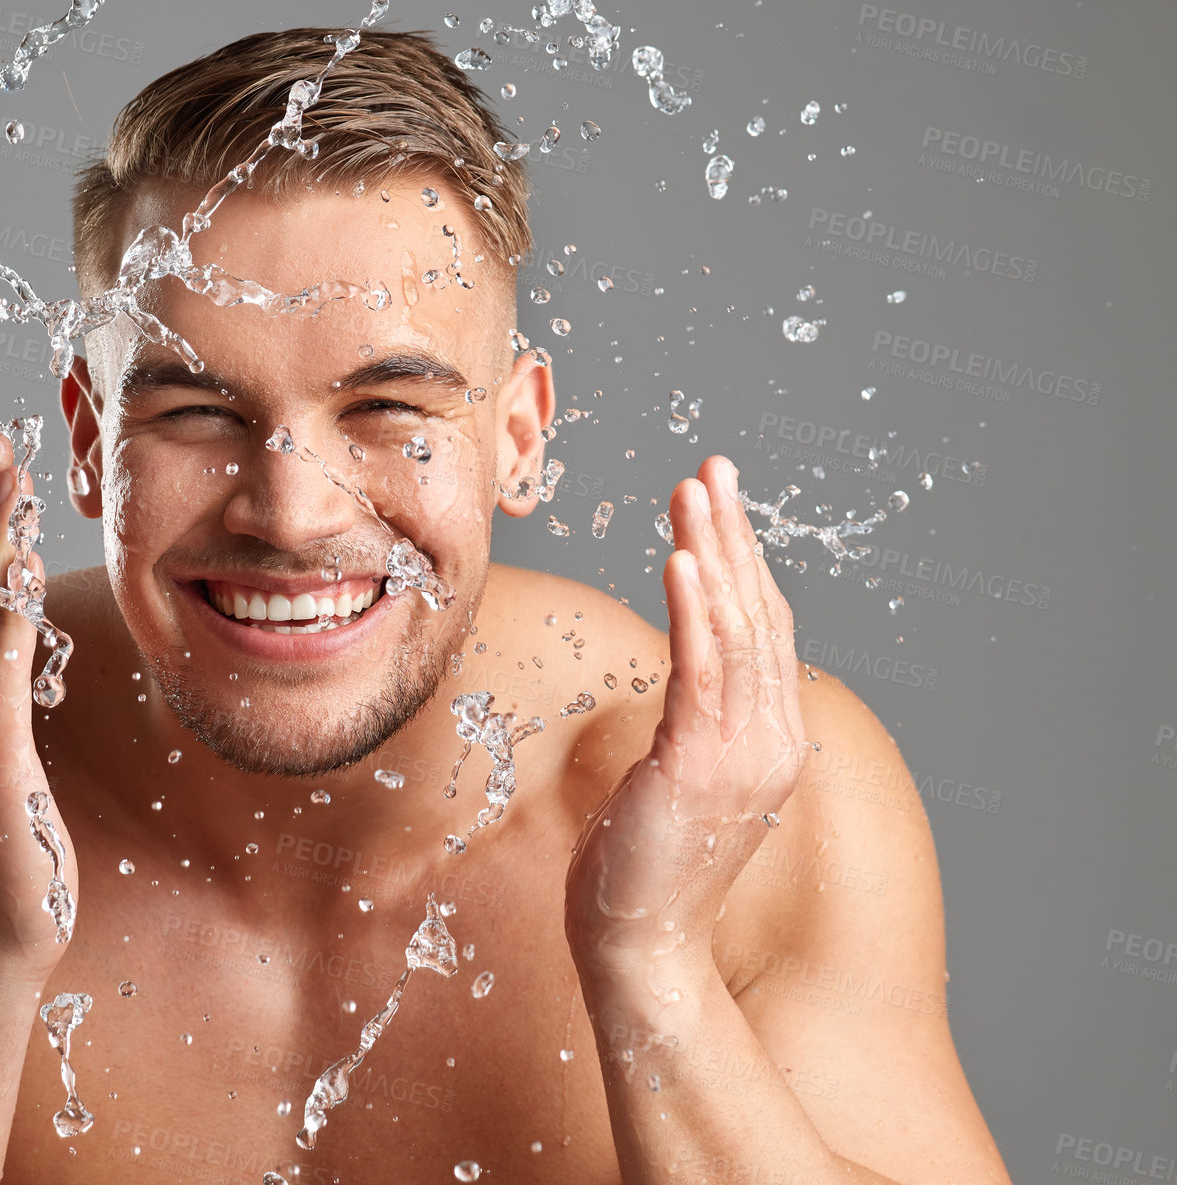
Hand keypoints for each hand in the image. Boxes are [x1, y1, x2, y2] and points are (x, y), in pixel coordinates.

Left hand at [565, 455, 805, 990]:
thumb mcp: (679, 781)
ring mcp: (743, 753)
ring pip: (733, 629)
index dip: (743, 561)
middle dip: (734, 534)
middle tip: (714, 467)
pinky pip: (702, 669)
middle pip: (757, 615)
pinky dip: (695, 606)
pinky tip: (682, 556)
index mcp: (769, 741)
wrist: (642, 945)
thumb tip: (683, 684)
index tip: (720, 501)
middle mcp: (771, 740)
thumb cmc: (644, 866)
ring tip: (694, 489)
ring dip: (713, 550)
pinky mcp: (700, 763)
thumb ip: (694, 727)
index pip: (762, 632)